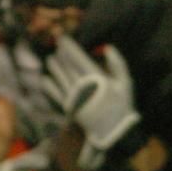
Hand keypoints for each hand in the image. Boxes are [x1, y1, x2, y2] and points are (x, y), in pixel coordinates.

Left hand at [43, 35, 140, 170]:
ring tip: (51, 59)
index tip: (63, 39)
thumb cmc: (122, 105)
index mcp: (97, 79)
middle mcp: (83, 87)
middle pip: (67, 66)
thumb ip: (118, 64)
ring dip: (54, 67)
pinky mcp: (69, 108)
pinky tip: (46, 78)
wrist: (114, 131)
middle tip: (57, 45)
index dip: (69, 47)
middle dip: (61, 54)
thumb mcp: (126, 84)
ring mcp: (74, 98)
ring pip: (60, 78)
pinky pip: (55, 94)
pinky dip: (49, 86)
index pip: (78, 58)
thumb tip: (108, 47)